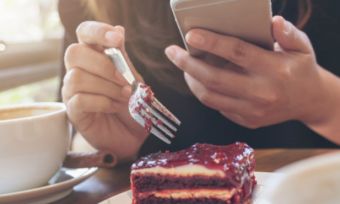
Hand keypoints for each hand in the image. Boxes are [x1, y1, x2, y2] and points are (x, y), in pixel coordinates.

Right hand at [63, 21, 147, 161]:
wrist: (134, 134)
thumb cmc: (132, 104)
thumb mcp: (132, 78)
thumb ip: (122, 57)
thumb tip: (118, 29)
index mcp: (94, 57)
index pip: (84, 33)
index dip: (97, 31)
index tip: (117, 39)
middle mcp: (78, 71)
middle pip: (74, 53)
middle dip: (104, 66)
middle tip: (126, 80)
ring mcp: (72, 91)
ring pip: (77, 77)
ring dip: (107, 87)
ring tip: (125, 96)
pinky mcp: (73, 112)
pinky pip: (79, 100)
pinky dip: (103, 102)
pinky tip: (114, 107)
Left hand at [165, 16, 332, 128]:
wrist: (309, 102)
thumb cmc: (301, 69)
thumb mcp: (302, 47)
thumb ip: (288, 33)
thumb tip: (272, 22)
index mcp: (275, 70)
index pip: (237, 53)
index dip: (211, 43)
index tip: (190, 36)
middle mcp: (262, 93)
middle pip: (214, 79)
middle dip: (187, 64)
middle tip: (172, 52)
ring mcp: (252, 111)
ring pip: (210, 97)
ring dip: (191, 80)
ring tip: (183, 66)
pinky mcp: (247, 121)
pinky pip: (217, 106)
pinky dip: (204, 92)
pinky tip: (199, 80)